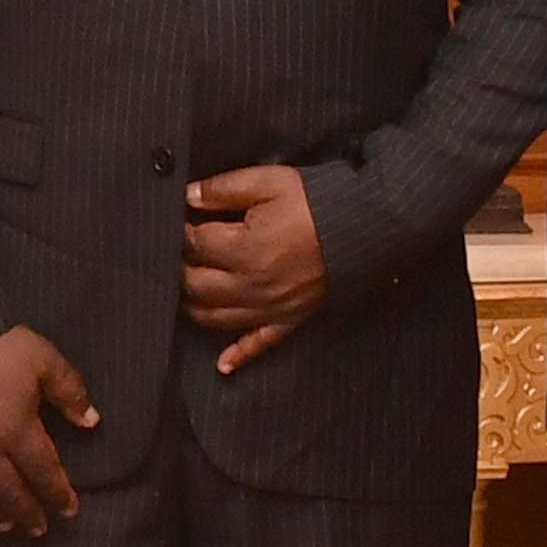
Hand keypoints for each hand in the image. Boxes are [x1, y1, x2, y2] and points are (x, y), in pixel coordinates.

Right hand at [0, 326, 98, 536]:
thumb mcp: (45, 361)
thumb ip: (70, 393)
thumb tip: (91, 422)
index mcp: (16, 431)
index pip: (43, 473)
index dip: (58, 494)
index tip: (69, 511)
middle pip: (10, 492)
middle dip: (27, 513)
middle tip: (40, 530)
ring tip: (8, 526)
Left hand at [178, 164, 329, 372]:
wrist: (367, 224)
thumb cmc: (317, 201)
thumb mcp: (269, 181)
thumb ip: (223, 189)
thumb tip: (187, 197)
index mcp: (243, 250)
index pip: (193, 245)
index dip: (181, 232)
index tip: (181, 223)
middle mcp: (251, 285)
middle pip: (194, 286)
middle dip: (179, 269)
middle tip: (178, 255)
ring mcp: (270, 307)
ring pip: (214, 318)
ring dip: (193, 306)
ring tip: (186, 290)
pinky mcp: (291, 319)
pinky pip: (261, 344)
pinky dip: (239, 356)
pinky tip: (223, 365)